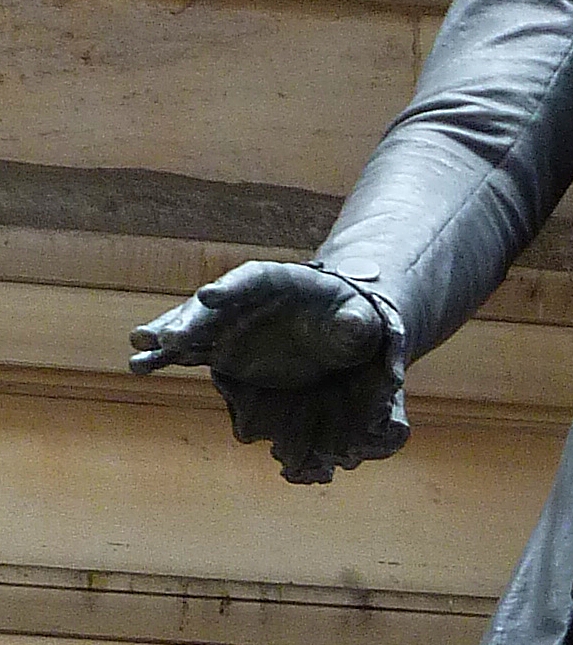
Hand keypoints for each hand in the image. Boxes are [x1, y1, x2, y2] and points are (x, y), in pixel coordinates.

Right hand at [129, 260, 401, 484]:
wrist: (335, 335)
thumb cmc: (351, 319)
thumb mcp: (362, 321)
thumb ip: (355, 323)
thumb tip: (351, 327)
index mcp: (280, 281)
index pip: (251, 280)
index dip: (230, 288)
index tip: (209, 295)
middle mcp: (245, 302)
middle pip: (213, 308)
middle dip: (190, 320)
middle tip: (167, 337)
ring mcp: (229, 326)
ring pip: (192, 328)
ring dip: (165, 337)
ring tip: (137, 347)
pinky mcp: (221, 351)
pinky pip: (189, 353)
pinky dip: (166, 357)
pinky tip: (139, 364)